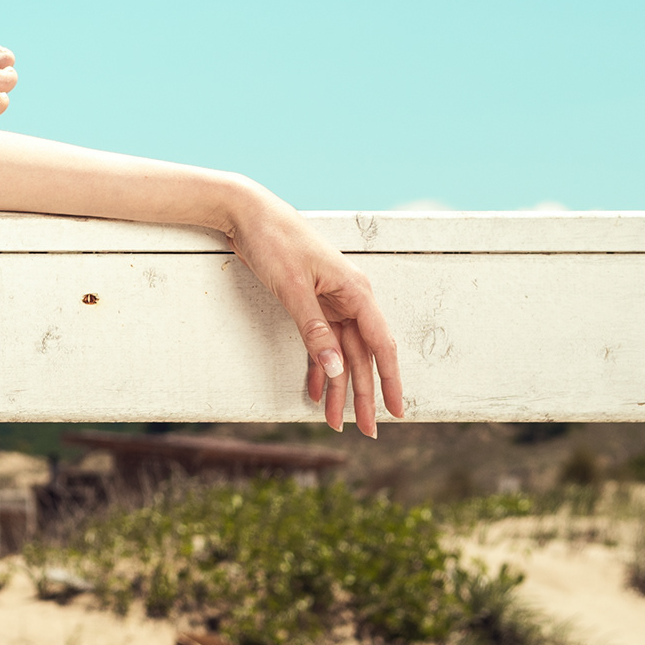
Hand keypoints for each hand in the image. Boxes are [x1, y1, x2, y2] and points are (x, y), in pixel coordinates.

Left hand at [219, 184, 406, 435]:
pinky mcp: (311, 301)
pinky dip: (318, 366)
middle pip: (361, 356)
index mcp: (355, 292)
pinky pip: (321, 342)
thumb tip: (337, 369)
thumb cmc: (274, 242)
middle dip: (362, 395)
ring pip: (341, 353)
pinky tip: (316, 391)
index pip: (381, 346)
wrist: (247, 212)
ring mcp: (330, 301)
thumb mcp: (293, 288)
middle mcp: (349, 298)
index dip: (390, 381)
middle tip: (368, 432)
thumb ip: (315, 330)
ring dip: (338, 386)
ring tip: (334, 421)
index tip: (397, 412)